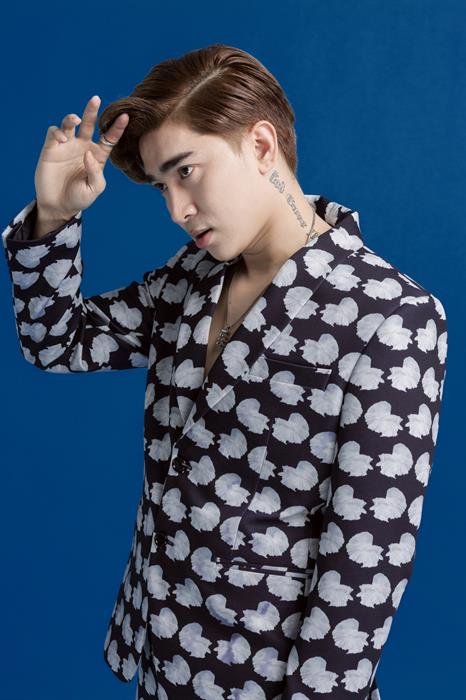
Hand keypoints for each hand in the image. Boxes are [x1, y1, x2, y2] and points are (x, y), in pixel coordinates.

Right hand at [34, 95, 128, 219]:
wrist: (58, 206)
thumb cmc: (79, 198)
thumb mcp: (94, 188)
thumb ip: (95, 172)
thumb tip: (89, 153)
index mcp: (98, 155)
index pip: (109, 138)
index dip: (117, 127)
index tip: (125, 116)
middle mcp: (83, 147)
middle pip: (89, 124)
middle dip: (92, 111)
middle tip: (96, 99)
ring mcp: (67, 146)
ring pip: (69, 123)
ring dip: (71, 118)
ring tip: (75, 119)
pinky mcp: (51, 148)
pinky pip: (54, 132)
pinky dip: (58, 131)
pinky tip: (62, 139)